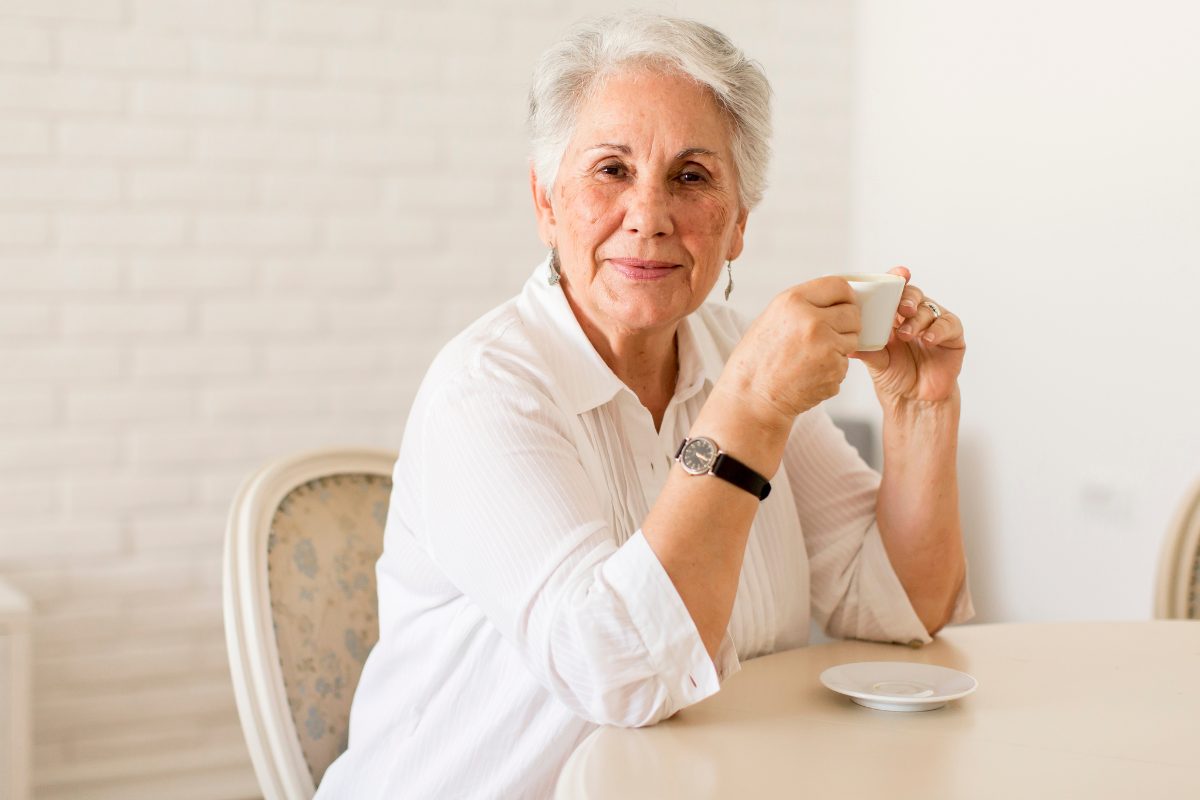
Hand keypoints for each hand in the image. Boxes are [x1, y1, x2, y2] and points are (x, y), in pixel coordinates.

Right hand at [718, 277, 860, 425]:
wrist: (752, 397)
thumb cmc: (758, 360)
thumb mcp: (773, 318)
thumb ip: (804, 305)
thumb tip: (834, 300)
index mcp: (794, 301)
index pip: (839, 286)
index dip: (846, 296)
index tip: (845, 304)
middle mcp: (812, 320)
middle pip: (853, 313)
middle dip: (846, 324)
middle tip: (828, 336)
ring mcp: (826, 346)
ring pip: (853, 339)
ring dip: (840, 348)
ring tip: (812, 357)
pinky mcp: (834, 369)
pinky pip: (845, 364)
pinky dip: (833, 370)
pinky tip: (810, 373)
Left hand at [854, 267, 964, 405]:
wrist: (914, 400)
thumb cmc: (894, 376)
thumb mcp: (876, 361)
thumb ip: (865, 348)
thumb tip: (845, 340)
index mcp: (893, 316)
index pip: (895, 291)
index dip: (897, 279)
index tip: (898, 274)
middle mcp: (915, 315)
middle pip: (913, 294)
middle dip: (907, 298)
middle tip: (901, 309)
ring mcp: (934, 324)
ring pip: (929, 309)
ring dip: (917, 319)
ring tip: (906, 335)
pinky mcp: (952, 336)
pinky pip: (948, 324)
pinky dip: (937, 330)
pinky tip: (927, 339)